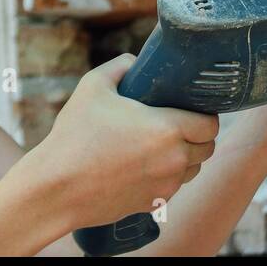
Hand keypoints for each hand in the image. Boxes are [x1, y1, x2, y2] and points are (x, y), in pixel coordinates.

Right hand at [35, 54, 218, 229]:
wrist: (55, 188)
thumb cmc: (74, 136)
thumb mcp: (93, 86)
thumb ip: (121, 66)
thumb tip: (136, 61)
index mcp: (168, 128)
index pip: (211, 125)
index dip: (205, 115)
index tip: (191, 109)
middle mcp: (174, 159)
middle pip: (207, 148)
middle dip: (198, 136)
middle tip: (179, 124)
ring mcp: (165, 185)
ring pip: (193, 169)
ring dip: (186, 157)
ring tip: (164, 145)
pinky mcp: (154, 204)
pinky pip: (174, 187)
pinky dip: (168, 177)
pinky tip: (148, 165)